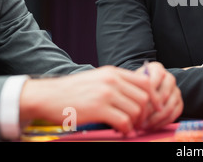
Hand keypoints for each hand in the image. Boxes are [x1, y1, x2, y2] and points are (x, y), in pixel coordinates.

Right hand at [19, 66, 151, 134]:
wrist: (47, 96)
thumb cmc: (72, 90)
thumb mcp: (98, 78)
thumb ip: (117, 82)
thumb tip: (136, 93)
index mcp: (114, 72)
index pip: (145, 82)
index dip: (154, 96)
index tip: (155, 108)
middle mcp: (112, 80)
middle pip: (144, 97)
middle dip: (145, 113)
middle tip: (140, 122)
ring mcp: (106, 93)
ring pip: (136, 110)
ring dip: (135, 122)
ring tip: (129, 128)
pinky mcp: (98, 108)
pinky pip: (124, 121)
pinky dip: (126, 129)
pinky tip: (122, 131)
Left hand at [137, 61, 182, 130]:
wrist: (145, 88)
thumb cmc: (136, 85)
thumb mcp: (133, 81)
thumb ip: (134, 87)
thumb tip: (136, 101)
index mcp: (156, 68)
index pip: (154, 80)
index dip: (147, 95)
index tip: (139, 106)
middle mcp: (169, 77)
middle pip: (164, 95)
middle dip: (151, 110)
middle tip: (140, 119)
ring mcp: (176, 90)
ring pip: (169, 106)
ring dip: (156, 119)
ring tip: (144, 125)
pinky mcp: (180, 102)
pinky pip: (174, 114)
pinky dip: (163, 122)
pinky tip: (152, 126)